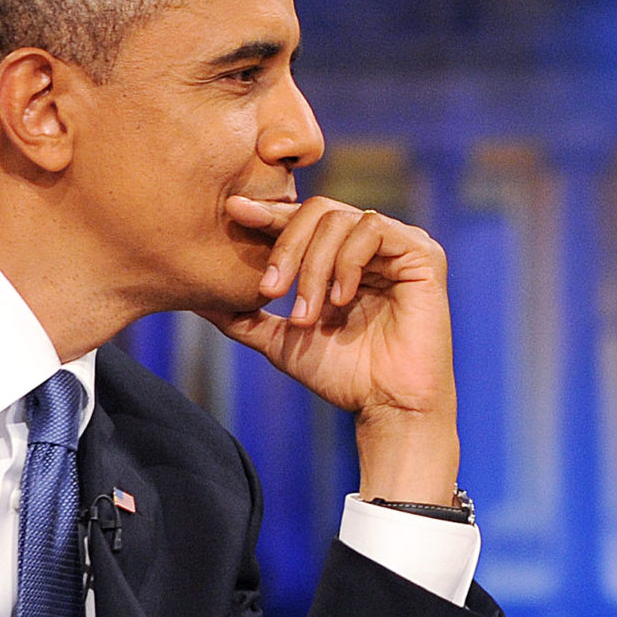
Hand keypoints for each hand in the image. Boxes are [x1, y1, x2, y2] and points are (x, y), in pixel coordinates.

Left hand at [202, 196, 459, 503]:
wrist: (387, 406)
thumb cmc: (343, 376)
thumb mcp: (281, 342)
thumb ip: (244, 316)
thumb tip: (194, 299)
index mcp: (342, 257)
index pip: (302, 220)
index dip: (268, 214)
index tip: (233, 212)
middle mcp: (371, 245)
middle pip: (318, 210)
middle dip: (286, 248)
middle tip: (270, 290)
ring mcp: (398, 246)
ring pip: (340, 219)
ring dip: (314, 266)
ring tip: (308, 313)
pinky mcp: (422, 254)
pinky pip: (373, 230)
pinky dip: (348, 261)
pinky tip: (342, 299)